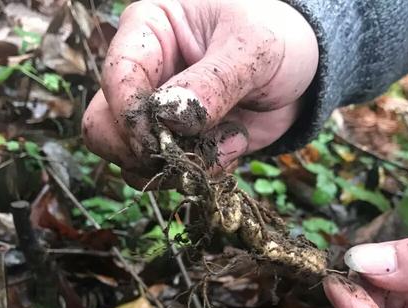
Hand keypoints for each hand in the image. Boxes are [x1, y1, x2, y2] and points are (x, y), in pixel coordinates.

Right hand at [82, 0, 317, 187]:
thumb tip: (169, 118)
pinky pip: (168, 176)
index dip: (131, 116)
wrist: (303, 73)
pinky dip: (201, 173)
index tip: (161, 140)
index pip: (116, 78)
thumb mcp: (253, 48)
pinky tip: (234, 145)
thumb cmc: (277, 37)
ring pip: (132, 161)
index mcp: (148, 32)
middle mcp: (143, 77)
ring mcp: (157, 117)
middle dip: (144, 151)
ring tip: (230, 141)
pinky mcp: (178, 146)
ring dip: (179, 166)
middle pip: (103, 128)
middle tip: (190, 151)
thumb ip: (213, 82)